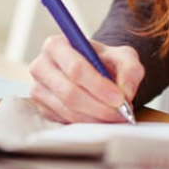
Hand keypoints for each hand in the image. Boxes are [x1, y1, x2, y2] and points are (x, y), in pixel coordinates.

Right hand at [29, 35, 143, 122]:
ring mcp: (38, 89)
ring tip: (116, 116)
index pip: (76, 68)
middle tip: (122, 113)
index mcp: (56, 45)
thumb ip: (130, 69)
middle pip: (70, 93)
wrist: (93, 70)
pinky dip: (87, 123)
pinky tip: (101, 118)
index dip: (99, 86)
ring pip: (68, 110)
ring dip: (95, 118)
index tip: (120, 99)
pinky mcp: (42, 108)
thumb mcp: (123, 56)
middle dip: (99, 107)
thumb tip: (126, 91)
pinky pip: (65, 121)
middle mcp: (41, 66)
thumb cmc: (104, 61)